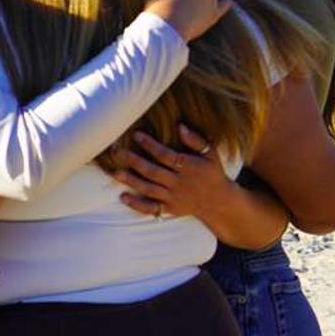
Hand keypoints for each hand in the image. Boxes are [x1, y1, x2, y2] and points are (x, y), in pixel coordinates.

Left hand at [112, 124, 230, 218]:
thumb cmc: (212, 173)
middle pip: (153, 171)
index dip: (150, 145)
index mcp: (189, 167)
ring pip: (149, 189)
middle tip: (116, 152)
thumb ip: (196, 141)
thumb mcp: (211, 154)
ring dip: (131, 181)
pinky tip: (123, 197)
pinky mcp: (169, 209)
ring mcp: (173, 197)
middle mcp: (179, 182)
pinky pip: (151, 208)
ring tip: (115, 173)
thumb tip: (180, 126)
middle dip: (133, 161)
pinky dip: (137, 204)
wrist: (219, 202)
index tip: (135, 135)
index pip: (165, 155)